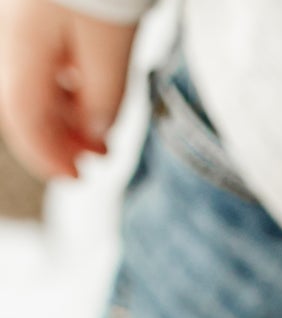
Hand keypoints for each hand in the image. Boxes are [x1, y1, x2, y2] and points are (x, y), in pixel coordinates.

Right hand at [0, 1, 134, 179]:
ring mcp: (17, 22)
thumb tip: (95, 134)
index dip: (48, 157)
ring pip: (32, 84)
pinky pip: (39, 60)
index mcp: (21, 49)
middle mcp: (9, 37)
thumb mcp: (112, 49)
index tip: (75, 178)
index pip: (24, 121)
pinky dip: (63, 88)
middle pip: (24, 106)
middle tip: (96, 159)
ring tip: (101, 134)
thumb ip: (103, 100)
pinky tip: (89, 95)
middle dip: (60, 140)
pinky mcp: (31, 12)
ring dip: (65, 116)